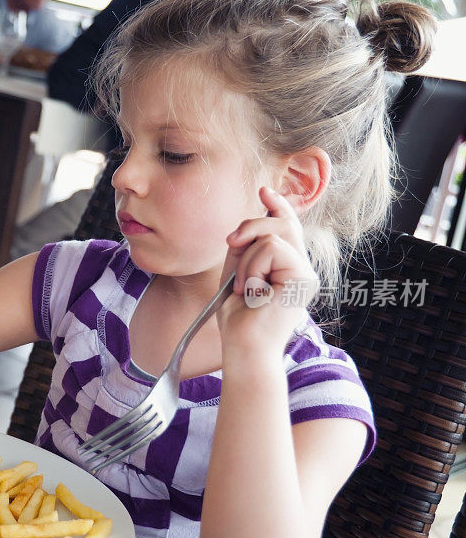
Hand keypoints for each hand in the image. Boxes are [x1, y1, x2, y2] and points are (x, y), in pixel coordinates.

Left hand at [216, 186, 318, 352]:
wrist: (244, 347)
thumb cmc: (238, 318)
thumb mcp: (237, 272)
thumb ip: (245, 247)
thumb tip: (252, 220)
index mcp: (288, 268)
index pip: (288, 228)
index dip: (278, 206)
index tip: (264, 190)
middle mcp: (301, 269)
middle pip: (283, 223)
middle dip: (251, 225)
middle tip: (232, 241)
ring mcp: (306, 273)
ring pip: (272, 236)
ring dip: (246, 260)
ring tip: (244, 288)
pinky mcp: (303, 278)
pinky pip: (271, 249)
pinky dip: (252, 267)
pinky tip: (252, 291)